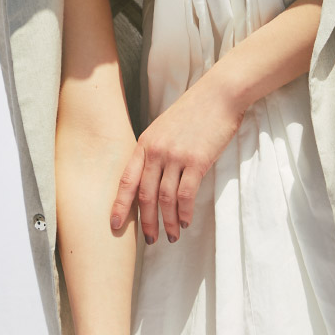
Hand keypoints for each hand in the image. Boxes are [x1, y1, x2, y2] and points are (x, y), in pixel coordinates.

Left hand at [111, 66, 245, 244]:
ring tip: (172, 236)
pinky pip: (186, 194)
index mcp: (145, 143)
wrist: (219, 95)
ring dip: (168, 222)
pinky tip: (186, 222)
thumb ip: (155, 150)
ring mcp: (176, 156)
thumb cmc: (195, 111)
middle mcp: (156, 151)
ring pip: (165, 199)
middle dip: (146, 222)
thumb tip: (152, 179)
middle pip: (145, 195)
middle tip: (150, 240)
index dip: (119, 205)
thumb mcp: (165, 128)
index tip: (114, 225)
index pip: (126, 180)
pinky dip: (185, 212)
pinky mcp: (197, 161)